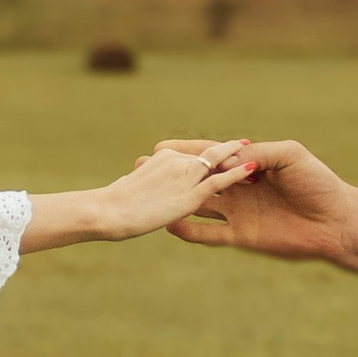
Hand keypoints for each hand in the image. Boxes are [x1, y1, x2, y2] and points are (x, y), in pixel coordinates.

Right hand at [89, 139, 256, 239]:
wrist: (102, 213)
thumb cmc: (105, 203)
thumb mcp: (126, 188)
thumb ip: (146, 181)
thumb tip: (142, 175)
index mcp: (164, 160)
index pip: (191, 154)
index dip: (205, 151)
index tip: (217, 148)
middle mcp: (177, 164)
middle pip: (209, 155)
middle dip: (228, 151)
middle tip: (244, 143)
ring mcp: (184, 178)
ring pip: (217, 163)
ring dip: (237, 158)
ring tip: (256, 155)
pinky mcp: (191, 196)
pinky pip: (219, 181)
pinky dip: (235, 173)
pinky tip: (251, 168)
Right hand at [166, 138, 354, 262]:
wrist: (336, 222)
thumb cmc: (318, 183)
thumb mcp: (289, 156)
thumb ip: (257, 154)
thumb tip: (225, 161)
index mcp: (249, 166)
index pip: (211, 156)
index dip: (187, 152)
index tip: (160, 148)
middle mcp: (238, 189)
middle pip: (197, 180)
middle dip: (171, 175)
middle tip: (141, 170)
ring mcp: (238, 213)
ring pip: (198, 206)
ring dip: (174, 201)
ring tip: (148, 196)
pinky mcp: (241, 237)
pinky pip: (208, 235)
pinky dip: (189, 230)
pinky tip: (169, 225)